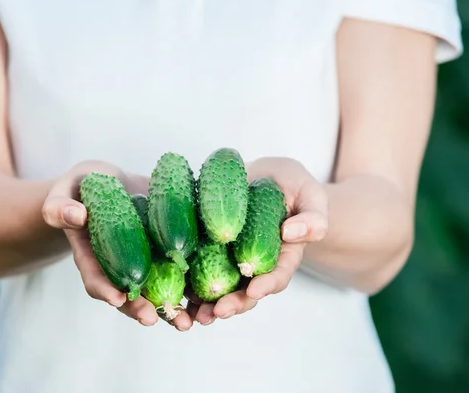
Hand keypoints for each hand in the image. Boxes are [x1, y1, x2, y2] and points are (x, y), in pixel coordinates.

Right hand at [42, 160, 193, 331]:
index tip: (117, 299)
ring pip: (157, 290)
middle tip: (154, 319)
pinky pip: (178, 269)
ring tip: (188, 322)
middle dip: (141, 308)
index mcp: (92, 256)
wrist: (107, 183)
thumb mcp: (64, 191)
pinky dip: (192, 285)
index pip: (95, 277)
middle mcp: (119, 264)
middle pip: (128, 293)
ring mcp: (143, 260)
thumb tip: (76, 216)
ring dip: (172, 308)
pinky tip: (208, 295)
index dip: (105, 289)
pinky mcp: (164, 248)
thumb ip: (61, 205)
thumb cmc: (80, 188)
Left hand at [187, 157, 328, 324]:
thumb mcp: (310, 195)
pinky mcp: (209, 247)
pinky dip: (188, 282)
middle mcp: (255, 263)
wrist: (266, 176)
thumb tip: (291, 233)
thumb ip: (312, 216)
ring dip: (207, 304)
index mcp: (282, 256)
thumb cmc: (294, 186)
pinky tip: (177, 290)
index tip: (255, 292)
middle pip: (246, 291)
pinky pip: (198, 267)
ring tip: (195, 313)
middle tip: (218, 312)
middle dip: (233, 304)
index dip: (266, 285)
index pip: (277, 276)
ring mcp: (231, 258)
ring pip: (221, 287)